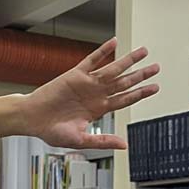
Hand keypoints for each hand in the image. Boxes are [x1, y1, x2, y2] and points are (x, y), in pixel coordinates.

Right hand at [22, 37, 159, 148]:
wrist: (31, 119)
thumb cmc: (52, 131)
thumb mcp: (81, 139)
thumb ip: (103, 140)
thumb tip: (124, 145)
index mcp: (99, 109)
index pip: (125, 99)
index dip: (140, 93)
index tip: (155, 88)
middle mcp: (96, 94)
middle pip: (124, 82)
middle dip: (141, 75)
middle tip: (157, 68)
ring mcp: (87, 83)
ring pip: (112, 69)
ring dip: (128, 60)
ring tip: (143, 52)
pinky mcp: (75, 75)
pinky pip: (92, 60)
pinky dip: (102, 51)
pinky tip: (114, 43)